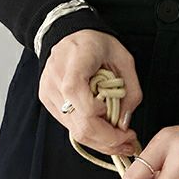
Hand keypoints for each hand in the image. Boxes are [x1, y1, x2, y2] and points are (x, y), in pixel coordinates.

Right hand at [38, 29, 141, 156]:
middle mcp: (55, 82)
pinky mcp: (48, 103)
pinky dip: (91, 135)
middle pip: (81, 126)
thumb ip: (130, 91)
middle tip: (128, 144)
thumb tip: (124, 124)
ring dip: (101, 143)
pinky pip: (71, 127)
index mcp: (74, 65)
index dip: (103, 118)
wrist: (67, 35)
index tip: (123, 125)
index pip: (83, 103)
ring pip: (75, 133)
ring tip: (120, 142)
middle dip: (108, 141)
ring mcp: (49, 95)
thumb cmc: (95, 44)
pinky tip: (105, 133)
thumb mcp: (124, 59)